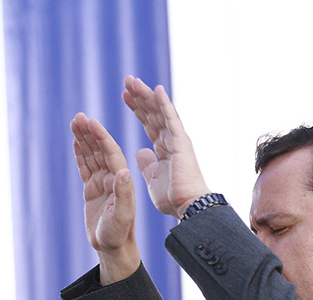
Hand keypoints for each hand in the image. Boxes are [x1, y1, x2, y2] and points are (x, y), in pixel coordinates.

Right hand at [70, 112, 140, 283]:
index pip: (112, 153)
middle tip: (79, 116)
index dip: (101, 137)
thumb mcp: (122, 216)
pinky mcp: (92, 190)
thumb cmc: (119, 234)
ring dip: (84, 139)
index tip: (91, 122)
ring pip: (92, 156)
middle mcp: (113, 178)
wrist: (113, 248)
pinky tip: (75, 141)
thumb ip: (123, 194)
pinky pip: (85, 167)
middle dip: (90, 133)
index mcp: (122, 181)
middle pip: (101, 150)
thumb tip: (122, 171)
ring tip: (75, 122)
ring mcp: (102, 183)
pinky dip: (80, 153)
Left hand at [122, 76, 209, 217]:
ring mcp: (177, 140)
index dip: (138, 109)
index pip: (150, 123)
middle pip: (154, 113)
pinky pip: (171, 119)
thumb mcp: (153, 178)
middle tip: (128, 81)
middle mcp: (172, 140)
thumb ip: (147, 164)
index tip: (126, 96)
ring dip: (146, 95)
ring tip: (132, 81)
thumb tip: (141, 152)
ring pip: (160, 112)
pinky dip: (164, 104)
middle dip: (140, 97)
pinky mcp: (181, 142)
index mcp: (165, 148)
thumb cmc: (173, 198)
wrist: (187, 206)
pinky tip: (156, 89)